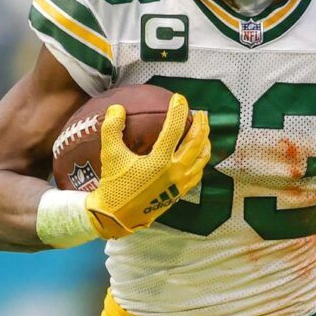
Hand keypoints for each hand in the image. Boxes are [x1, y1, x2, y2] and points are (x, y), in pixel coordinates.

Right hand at [84, 94, 211, 238]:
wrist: (118, 216)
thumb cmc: (114, 184)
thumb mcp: (110, 154)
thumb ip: (112, 128)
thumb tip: (117, 107)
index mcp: (159, 161)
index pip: (175, 129)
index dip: (178, 110)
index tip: (179, 98)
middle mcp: (174, 172)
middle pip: (196, 142)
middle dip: (201, 124)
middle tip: (201, 113)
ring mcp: (179, 183)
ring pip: (201, 158)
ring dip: (205, 141)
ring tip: (203, 131)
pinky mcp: (179, 192)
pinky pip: (198, 172)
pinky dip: (201, 159)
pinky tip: (197, 154)